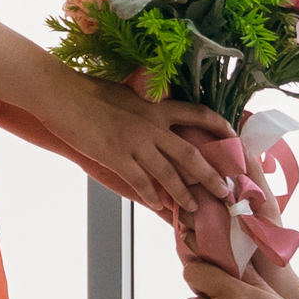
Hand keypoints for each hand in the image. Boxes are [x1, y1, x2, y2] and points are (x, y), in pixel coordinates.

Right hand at [42, 74, 231, 216]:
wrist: (64, 96)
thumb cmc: (90, 91)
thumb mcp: (127, 92)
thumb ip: (145, 103)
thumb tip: (154, 107)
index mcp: (157, 107)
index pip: (198, 114)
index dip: (219, 127)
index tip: (234, 137)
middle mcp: (152, 126)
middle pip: (190, 154)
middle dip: (210, 174)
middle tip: (224, 191)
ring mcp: (135, 143)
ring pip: (168, 174)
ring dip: (183, 193)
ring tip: (193, 207)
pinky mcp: (117, 157)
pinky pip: (139, 182)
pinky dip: (149, 195)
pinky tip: (156, 205)